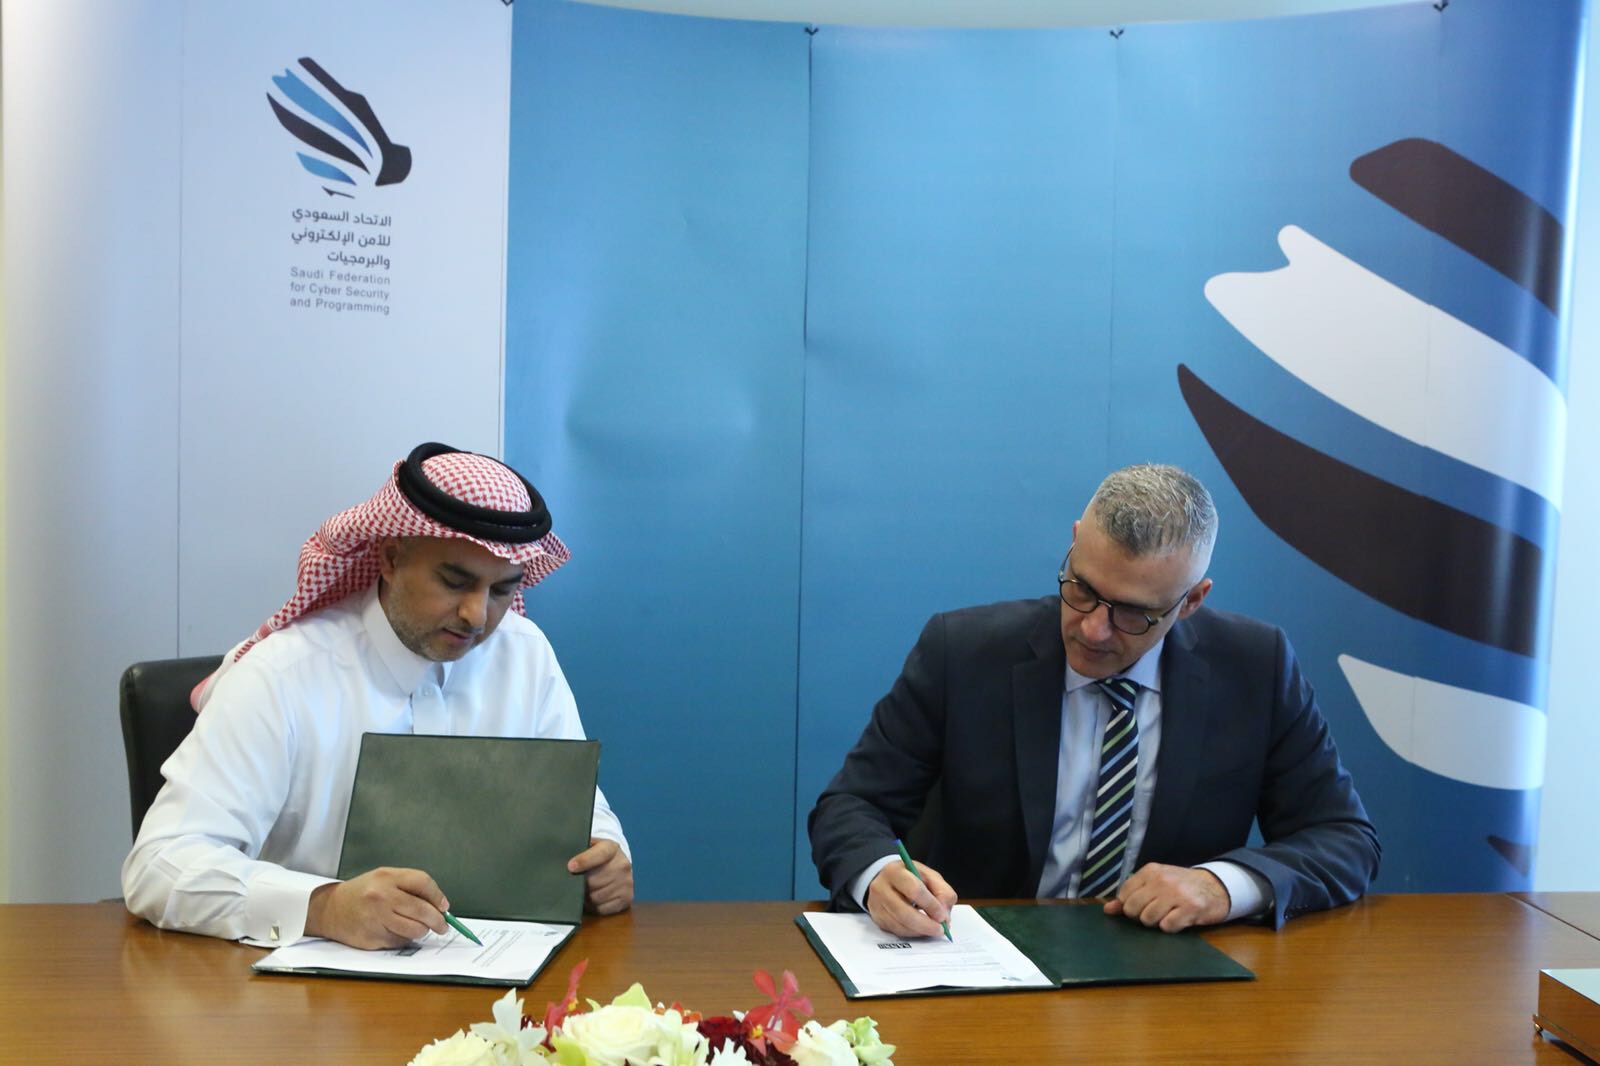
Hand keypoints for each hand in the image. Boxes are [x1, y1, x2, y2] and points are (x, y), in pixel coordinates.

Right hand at [304, 867, 448, 948]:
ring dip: (421, 932)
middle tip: (442, 926)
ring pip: (415, 930)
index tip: (444, 906)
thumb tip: (440, 905)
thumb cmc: (362, 893)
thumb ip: (410, 886)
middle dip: (438, 921)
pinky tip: (397, 932)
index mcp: (387, 877)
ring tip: (418, 928)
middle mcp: (381, 896)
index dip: (438, 896)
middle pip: (422, 910)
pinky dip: (405, 939)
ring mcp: (376, 918)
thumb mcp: (384, 878)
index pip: (423, 882)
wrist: (330, 910)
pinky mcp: (373, 937)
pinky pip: (400, 942)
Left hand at [569, 837, 632, 914]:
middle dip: (580, 884)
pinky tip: (591, 898)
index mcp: (612, 848)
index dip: (584, 861)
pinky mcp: (627, 897)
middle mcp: (622, 865)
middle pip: (595, 880)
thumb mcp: (590, 846)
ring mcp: (626, 882)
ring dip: (586, 896)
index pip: (600, 854)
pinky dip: (593, 906)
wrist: (617, 863)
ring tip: (582, 891)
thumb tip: (562, 860)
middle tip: (572, 884)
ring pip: (596, 897)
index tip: (570, 867)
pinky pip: (602, 908)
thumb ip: (579, 849)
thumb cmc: (597, 856)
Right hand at [866, 861, 957, 938]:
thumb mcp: (929, 876)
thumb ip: (942, 892)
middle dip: (926, 924)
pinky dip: (912, 933)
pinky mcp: (877, 918)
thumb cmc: (910, 877)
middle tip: (940, 929)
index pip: (913, 890)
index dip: (930, 905)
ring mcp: (876, 905)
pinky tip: (921, 929)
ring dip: (920, 931)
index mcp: (895, 872)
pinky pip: (896, 931)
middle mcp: (881, 888)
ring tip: (933, 929)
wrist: (886, 880)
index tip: (942, 916)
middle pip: (904, 912)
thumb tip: (944, 916)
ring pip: (899, 925)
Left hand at [1103, 863, 1230, 931]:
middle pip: (1133, 908)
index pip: (1124, 895)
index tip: (1142, 905)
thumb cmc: (1181, 886)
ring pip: (1148, 919)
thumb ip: (1131, 894)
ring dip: (1156, 922)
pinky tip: (1179, 919)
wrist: (1215, 886)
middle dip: (1140, 916)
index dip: (1130, 906)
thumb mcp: (1156, 883)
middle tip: (1155, 912)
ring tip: (1168, 914)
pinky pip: (1167, 926)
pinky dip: (1171, 927)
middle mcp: (1162, 880)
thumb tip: (1108, 910)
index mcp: (1150, 871)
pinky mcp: (1190, 908)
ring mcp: (1176, 893)